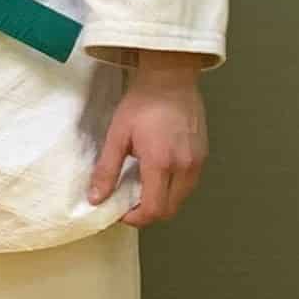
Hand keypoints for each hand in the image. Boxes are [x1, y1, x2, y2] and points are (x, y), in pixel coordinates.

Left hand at [91, 52, 208, 225]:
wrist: (170, 79)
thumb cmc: (142, 103)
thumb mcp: (117, 135)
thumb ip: (106, 169)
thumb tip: (96, 197)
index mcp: (161, 164)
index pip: (153, 209)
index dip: (136, 219)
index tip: (120, 212)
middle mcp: (184, 167)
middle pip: (169, 209)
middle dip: (147, 212)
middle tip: (128, 204)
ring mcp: (197, 162)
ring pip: (181, 198)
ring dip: (161, 201)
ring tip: (140, 188)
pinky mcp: (203, 155)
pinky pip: (189, 184)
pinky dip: (173, 189)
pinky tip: (157, 175)